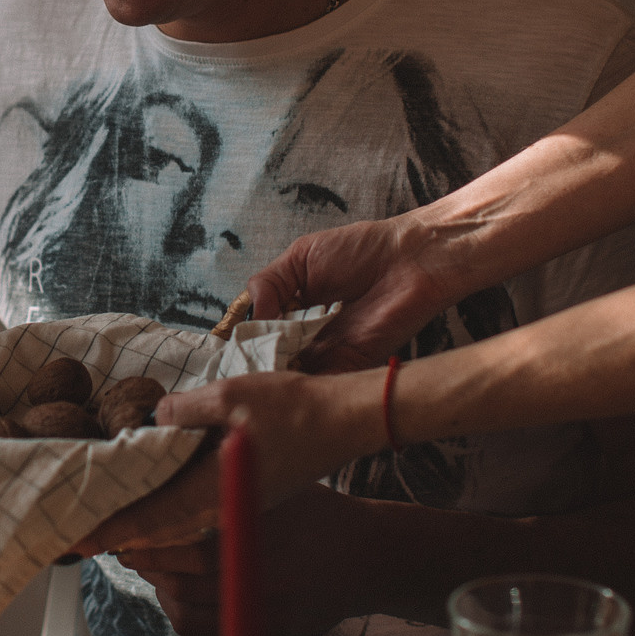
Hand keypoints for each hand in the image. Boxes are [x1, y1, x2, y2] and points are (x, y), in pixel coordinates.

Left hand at [71, 367, 382, 553]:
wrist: (347, 424)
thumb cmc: (295, 408)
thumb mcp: (231, 395)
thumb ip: (184, 411)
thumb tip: (154, 421)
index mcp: (213, 491)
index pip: (150, 520)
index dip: (111, 530)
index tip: (77, 541)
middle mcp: (225, 514)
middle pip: (162, 538)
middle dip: (126, 535)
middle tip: (90, 532)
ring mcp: (242, 514)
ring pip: (183, 536)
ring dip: (152, 530)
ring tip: (122, 520)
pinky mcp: (252, 507)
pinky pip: (205, 525)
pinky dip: (179, 520)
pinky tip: (170, 502)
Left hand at [116, 484, 373, 635]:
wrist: (368, 557)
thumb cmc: (315, 513)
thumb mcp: (275, 491)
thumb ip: (227, 495)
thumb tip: (165, 490)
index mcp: (262, 544)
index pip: (187, 555)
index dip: (149, 550)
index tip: (125, 538)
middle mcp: (265, 587)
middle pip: (182, 592)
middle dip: (151, 574)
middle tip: (136, 554)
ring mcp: (269, 620)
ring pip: (190, 621)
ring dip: (166, 598)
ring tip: (161, 575)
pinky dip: (191, 624)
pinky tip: (189, 599)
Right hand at [245, 212, 464, 372]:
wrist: (412, 258)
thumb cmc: (361, 249)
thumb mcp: (300, 257)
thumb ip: (267, 285)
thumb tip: (251, 319)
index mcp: (295, 312)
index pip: (260, 336)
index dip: (242, 345)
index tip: (222, 356)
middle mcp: (309, 337)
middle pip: (274, 361)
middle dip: (253, 368)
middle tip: (231, 376)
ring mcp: (330, 353)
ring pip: (294, 376)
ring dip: (274, 378)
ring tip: (250, 383)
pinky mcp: (353, 365)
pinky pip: (322, 383)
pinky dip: (301, 385)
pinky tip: (280, 383)